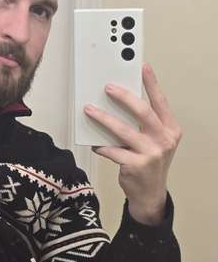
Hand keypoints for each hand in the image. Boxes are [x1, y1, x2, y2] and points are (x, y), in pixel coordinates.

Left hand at [83, 63, 182, 224]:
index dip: (152, 84)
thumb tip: (119, 103)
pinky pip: (113, 151)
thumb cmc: (149, 163)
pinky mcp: (136, 166)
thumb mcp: (154, 142)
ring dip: (104, 119)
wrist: (150, 194)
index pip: (160, 102)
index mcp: (171, 130)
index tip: (142, 67)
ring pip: (124, 131)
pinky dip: (101, 146)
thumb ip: (143, 125)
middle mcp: (164, 140)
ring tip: (89, 111)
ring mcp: (151, 154)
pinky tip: (93, 143)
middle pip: (143, 112)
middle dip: (124, 97)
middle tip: (107, 88)